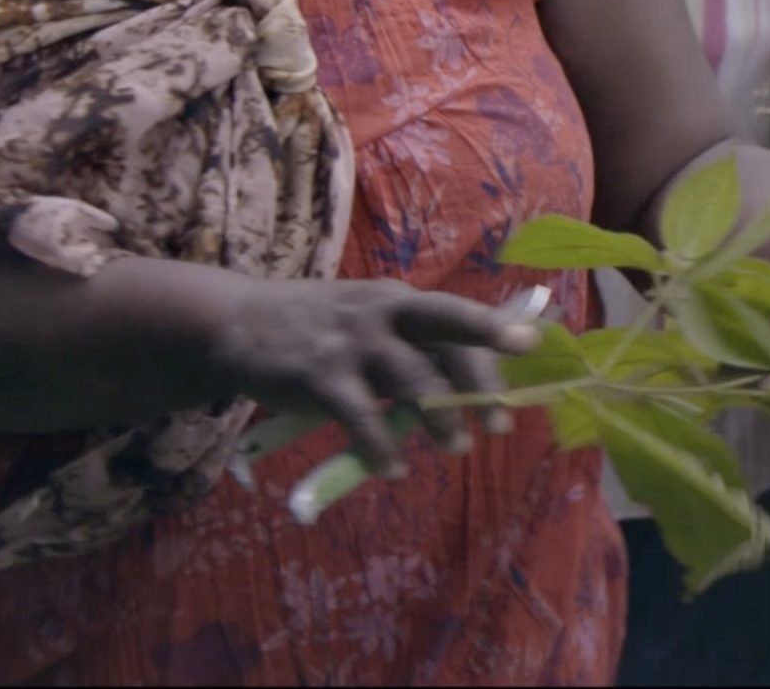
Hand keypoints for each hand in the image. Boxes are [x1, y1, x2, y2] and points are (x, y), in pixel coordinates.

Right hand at [206, 278, 541, 477]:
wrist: (238, 323)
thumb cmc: (317, 327)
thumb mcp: (366, 320)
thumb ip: (411, 347)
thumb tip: (471, 388)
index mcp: (398, 301)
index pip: (454, 315)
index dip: (493, 328)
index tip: (531, 343)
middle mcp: (380, 314)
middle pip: (442, 338)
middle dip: (476, 379)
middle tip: (501, 422)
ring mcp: (350, 344)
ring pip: (410, 382)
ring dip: (439, 420)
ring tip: (459, 449)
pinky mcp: (319, 377)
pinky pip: (362, 419)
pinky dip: (382, 448)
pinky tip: (394, 470)